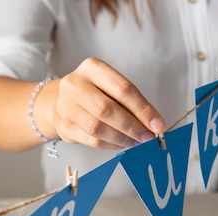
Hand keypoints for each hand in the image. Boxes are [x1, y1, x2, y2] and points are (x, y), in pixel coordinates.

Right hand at [50, 57, 165, 149]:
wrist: (60, 101)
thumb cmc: (92, 92)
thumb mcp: (109, 86)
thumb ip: (129, 102)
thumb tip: (152, 124)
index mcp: (92, 68)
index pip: (122, 89)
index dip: (143, 109)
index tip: (157, 124)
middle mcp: (75, 85)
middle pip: (107, 109)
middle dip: (132, 126)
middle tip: (146, 136)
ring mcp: (66, 106)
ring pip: (97, 128)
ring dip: (122, 138)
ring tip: (135, 142)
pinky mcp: (65, 126)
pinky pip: (91, 140)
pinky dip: (110, 145)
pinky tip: (121, 144)